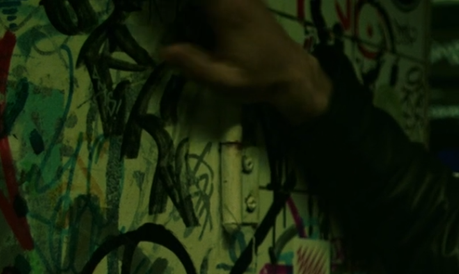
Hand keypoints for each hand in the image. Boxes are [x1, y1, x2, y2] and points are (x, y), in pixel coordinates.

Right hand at [160, 0, 332, 122]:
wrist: (294, 75)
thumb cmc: (258, 79)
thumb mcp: (224, 81)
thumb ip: (194, 65)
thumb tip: (163, 51)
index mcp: (227, 12)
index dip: (180, 0)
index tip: (164, 5)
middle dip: (189, 2)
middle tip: (176, 9)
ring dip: (202, 3)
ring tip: (189, 11)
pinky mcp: (251, 1)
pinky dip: (217, 2)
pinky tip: (206, 12)